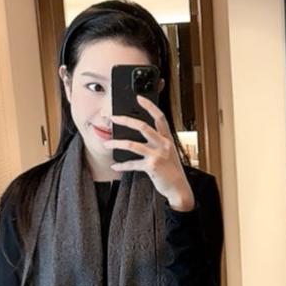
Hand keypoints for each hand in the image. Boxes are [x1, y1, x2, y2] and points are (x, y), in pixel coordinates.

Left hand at [103, 94, 194, 210]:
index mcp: (167, 138)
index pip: (159, 117)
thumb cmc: (171, 170)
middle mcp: (163, 144)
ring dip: (117, 143)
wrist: (178, 187)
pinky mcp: (151, 167)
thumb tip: (140, 136)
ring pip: (132, 144)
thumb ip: (158, 142)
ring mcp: (157, 155)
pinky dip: (122, 166)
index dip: (149, 106)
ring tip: (107, 144)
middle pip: (142, 126)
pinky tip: (115, 166)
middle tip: (112, 118)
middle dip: (125, 120)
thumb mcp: (168, 152)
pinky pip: (133, 164)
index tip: (139, 98)